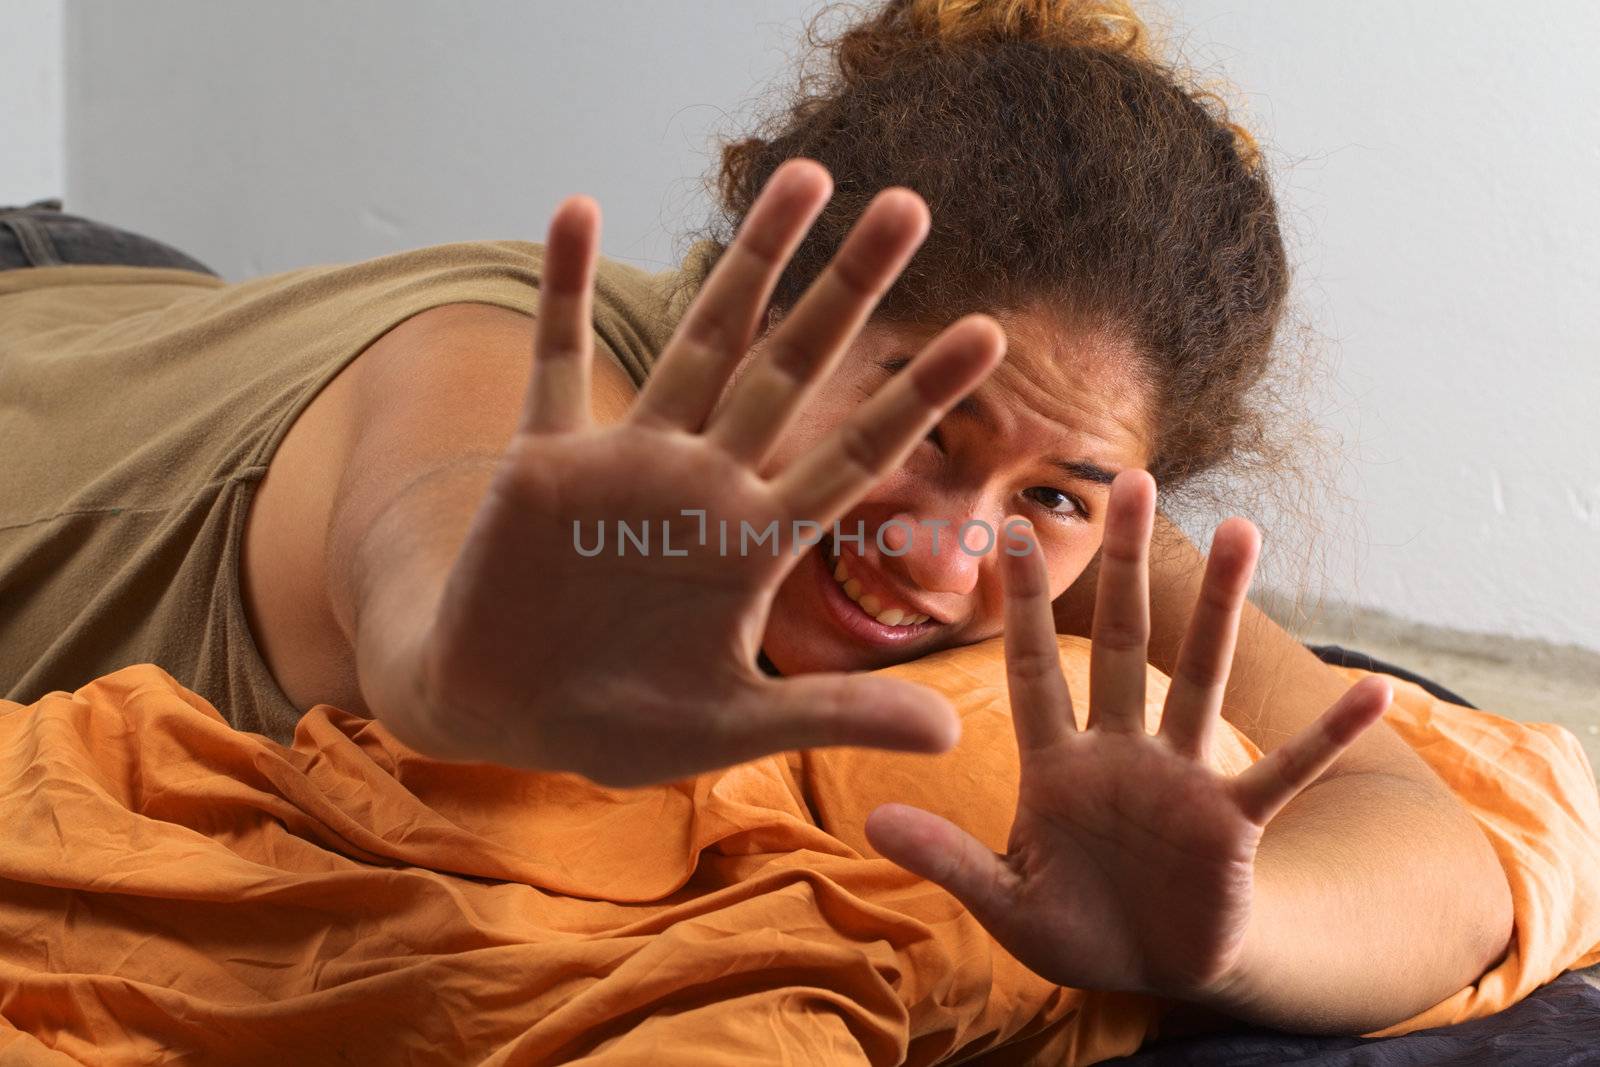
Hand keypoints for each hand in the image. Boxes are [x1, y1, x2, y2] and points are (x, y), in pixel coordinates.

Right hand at [409, 160, 1006, 785]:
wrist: (504, 713)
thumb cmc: (616, 725)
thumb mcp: (732, 726)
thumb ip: (834, 715)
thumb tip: (953, 736)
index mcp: (753, 543)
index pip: (854, 455)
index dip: (919, 397)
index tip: (989, 334)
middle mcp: (703, 485)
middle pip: (790, 369)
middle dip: (847, 290)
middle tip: (909, 207)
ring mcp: (627, 463)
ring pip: (699, 343)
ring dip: (746, 261)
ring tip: (802, 176)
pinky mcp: (546, 462)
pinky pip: (554, 364)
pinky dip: (560, 293)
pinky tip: (578, 208)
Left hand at [865, 471, 1391, 1000]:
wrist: (1154, 974)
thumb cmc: (1075, 929)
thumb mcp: (1005, 901)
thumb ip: (950, 859)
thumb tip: (877, 819)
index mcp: (1056, 765)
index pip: (1034, 668)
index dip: (1021, 602)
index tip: (1002, 527)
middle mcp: (1120, 752)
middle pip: (1123, 641)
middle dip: (1125, 563)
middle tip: (1131, 477)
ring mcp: (1181, 778)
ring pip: (1199, 677)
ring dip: (1221, 608)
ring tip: (1240, 528)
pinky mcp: (1233, 821)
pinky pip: (1283, 770)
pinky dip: (1325, 737)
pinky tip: (1373, 692)